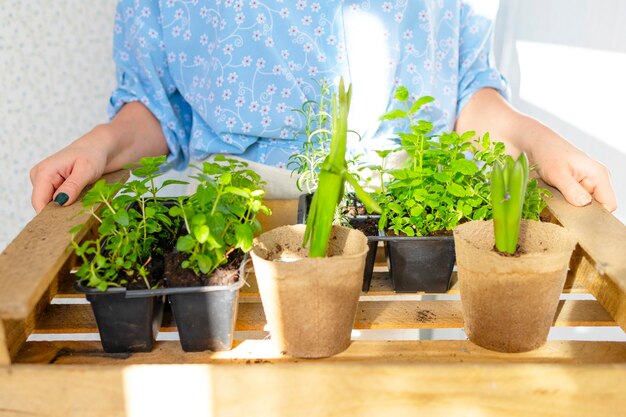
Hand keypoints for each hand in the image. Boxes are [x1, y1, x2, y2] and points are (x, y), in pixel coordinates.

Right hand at [30, 127, 109, 212]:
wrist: (100, 147)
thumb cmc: (94, 154)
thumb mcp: (86, 170)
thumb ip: (72, 186)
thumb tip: (60, 202)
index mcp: (44, 171)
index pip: (38, 201)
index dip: (49, 215)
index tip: (65, 225)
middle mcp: (39, 176)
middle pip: (43, 205)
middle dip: (58, 212)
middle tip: (77, 217)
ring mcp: (45, 181)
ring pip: (50, 204)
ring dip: (64, 208)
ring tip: (81, 205)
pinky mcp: (53, 185)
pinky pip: (56, 201)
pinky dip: (67, 204)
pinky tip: (78, 203)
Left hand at [456, 89, 616, 211]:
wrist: (526, 142)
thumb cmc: (544, 150)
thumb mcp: (557, 171)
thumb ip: (571, 189)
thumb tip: (585, 205)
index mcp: (598, 176)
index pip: (608, 205)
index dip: (595, 216)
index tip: (576, 221)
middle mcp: (592, 183)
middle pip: (592, 210)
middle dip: (576, 216)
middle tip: (557, 215)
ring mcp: (578, 188)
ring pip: (577, 211)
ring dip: (563, 213)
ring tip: (548, 207)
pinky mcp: (565, 191)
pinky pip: (565, 207)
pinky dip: (555, 209)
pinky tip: (544, 206)